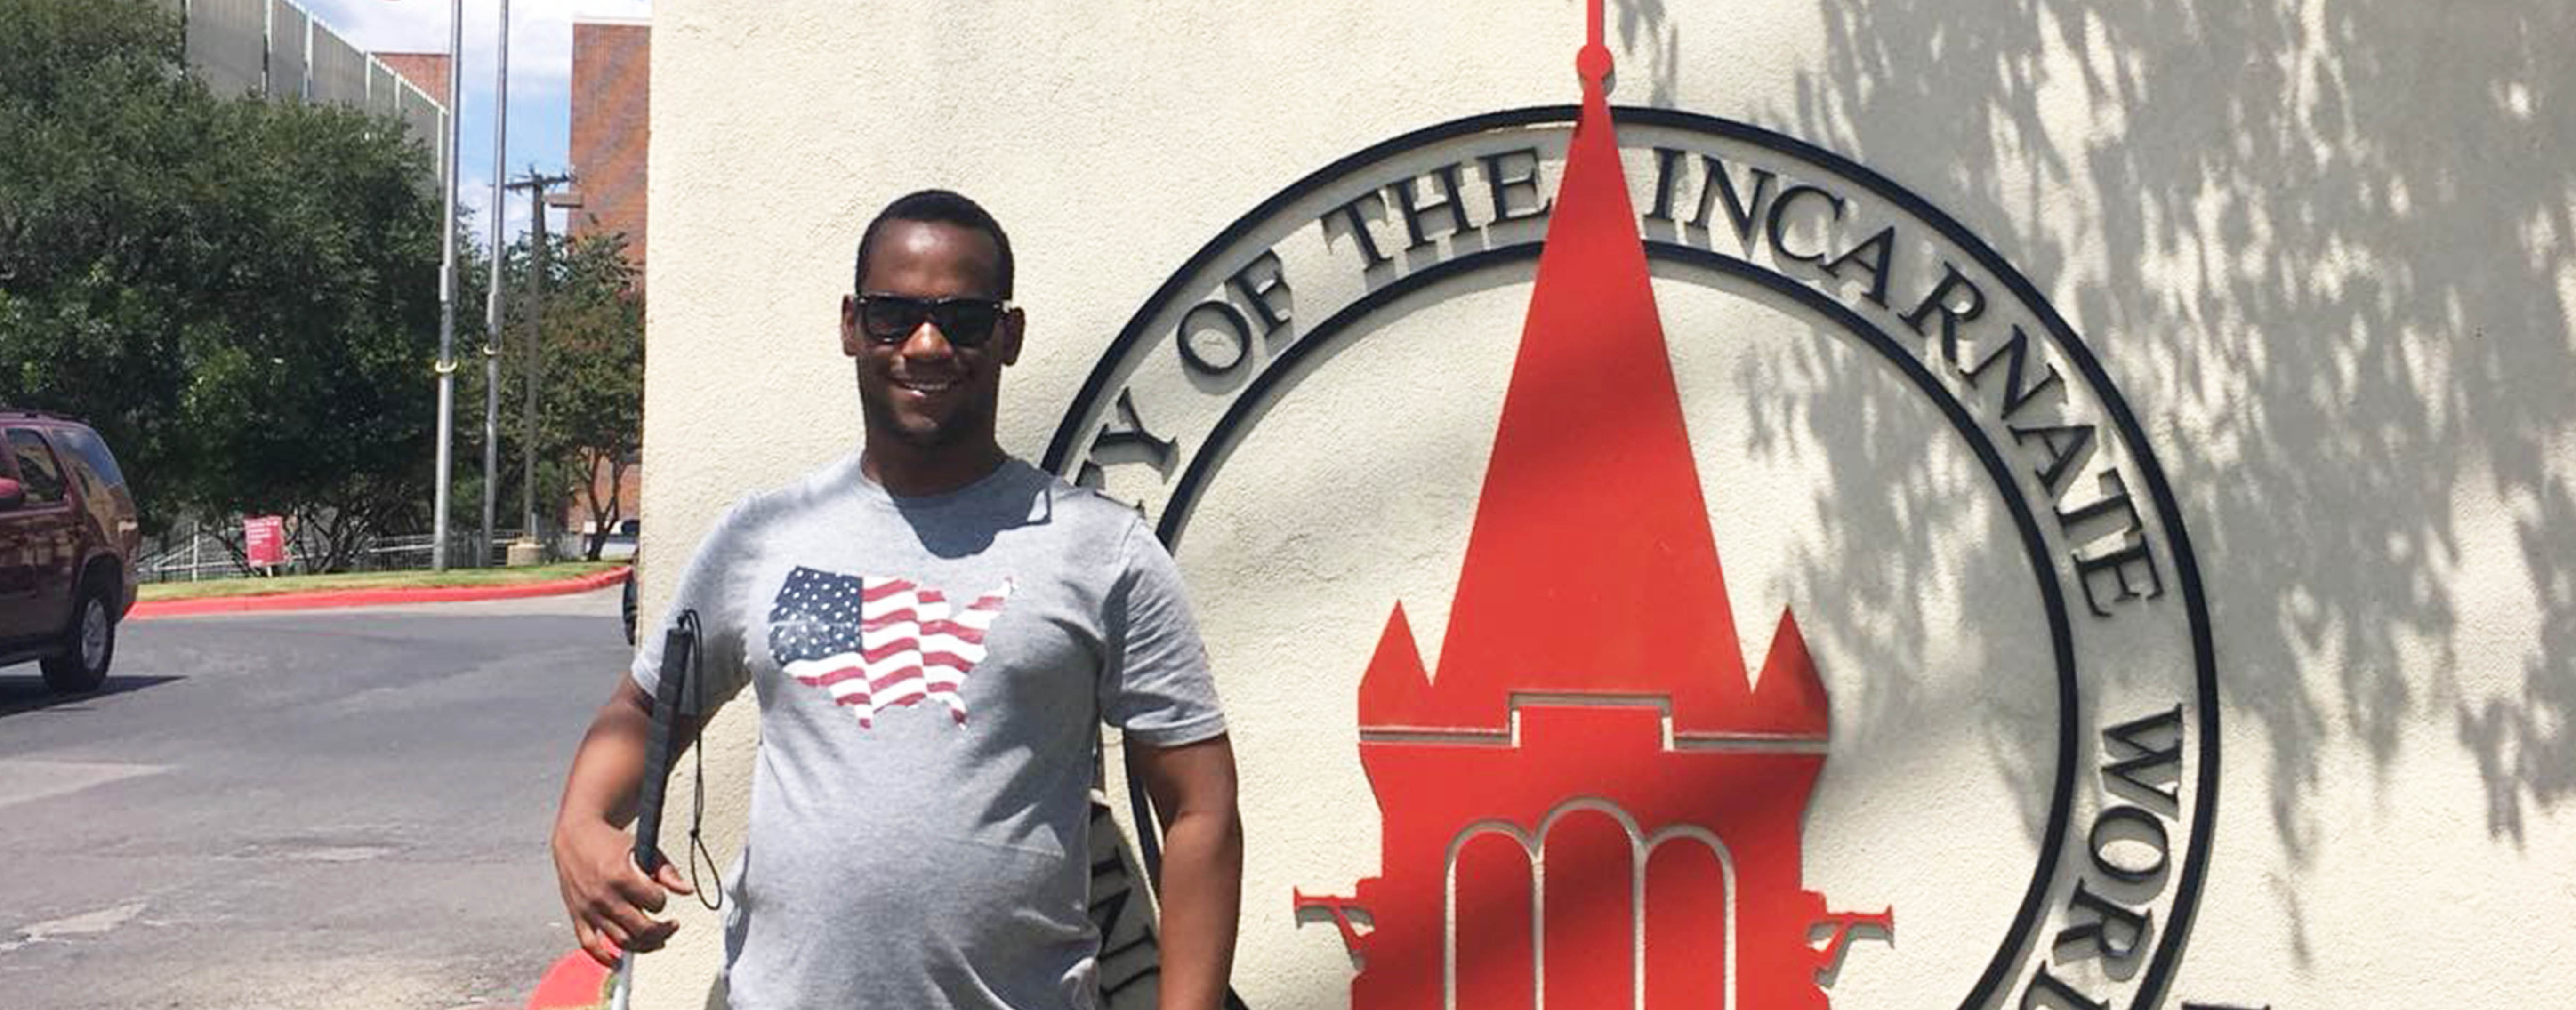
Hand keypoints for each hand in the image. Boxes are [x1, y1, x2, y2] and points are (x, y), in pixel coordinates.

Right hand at [551, 818, 694, 966]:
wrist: (575, 835)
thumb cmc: (611, 842)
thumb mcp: (642, 847)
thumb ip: (666, 870)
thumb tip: (687, 891)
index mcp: (621, 876)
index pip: (655, 902)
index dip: (662, 902)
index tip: (660, 897)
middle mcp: (604, 896)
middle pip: (641, 929)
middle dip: (662, 931)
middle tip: (671, 927)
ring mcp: (589, 909)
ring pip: (621, 941)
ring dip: (643, 946)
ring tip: (657, 940)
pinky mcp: (577, 916)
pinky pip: (590, 945)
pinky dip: (604, 958)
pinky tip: (618, 963)